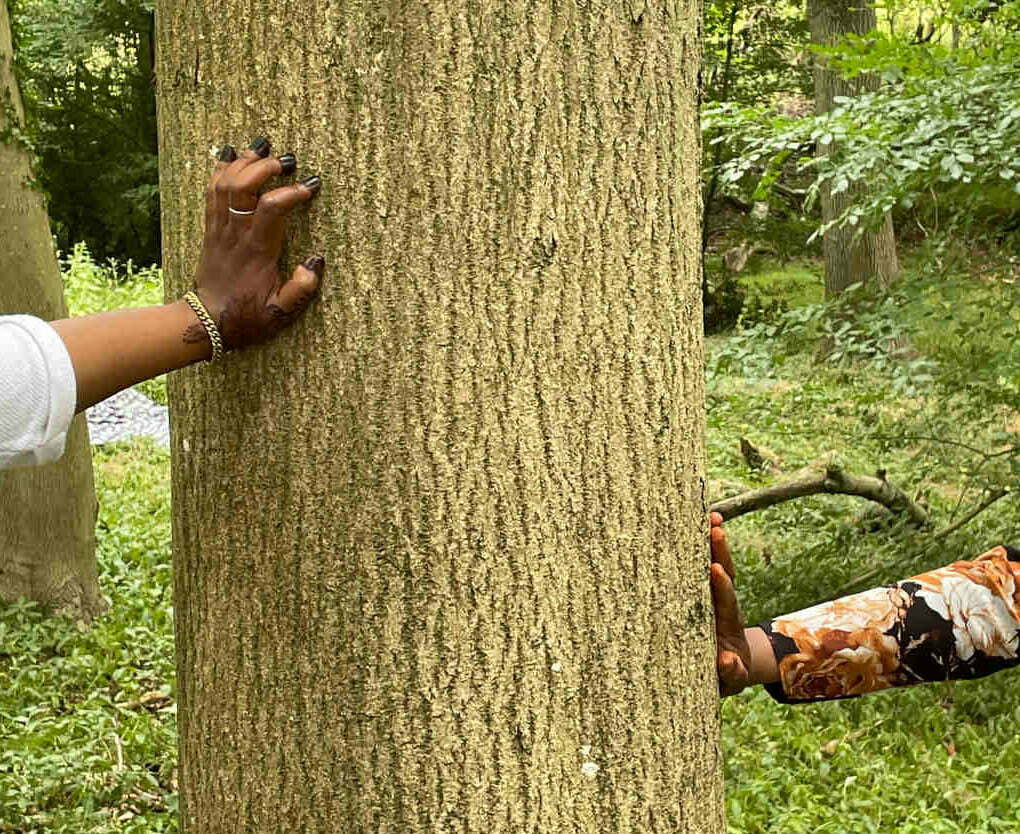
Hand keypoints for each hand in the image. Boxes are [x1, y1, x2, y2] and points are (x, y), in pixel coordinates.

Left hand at [190, 137, 324, 352]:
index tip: (311, 185)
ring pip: (225, 183)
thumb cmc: (248, 317)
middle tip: (287, 160)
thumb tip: (315, 262)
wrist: (208, 321)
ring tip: (263, 147)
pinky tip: (230, 153)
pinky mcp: (211, 228)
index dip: (292, 192)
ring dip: (243, 161)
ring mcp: (220, 229)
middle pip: (243, 186)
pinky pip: (211, 191)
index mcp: (257, 251)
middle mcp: (236, 234)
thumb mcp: (281, 313)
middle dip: (265, 167)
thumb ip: (301, 290)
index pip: (272, 209)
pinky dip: (220, 169)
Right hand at [710, 512, 752, 695]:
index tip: (716, 570)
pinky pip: (706, 566)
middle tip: (716, 529)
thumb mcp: (730, 680)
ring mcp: (718, 598)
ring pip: (719, 566)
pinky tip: (700, 524)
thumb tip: (726, 660)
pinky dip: (704, 546)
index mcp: (729, 626)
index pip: (726, 602)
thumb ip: (730, 673)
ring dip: (716, 543)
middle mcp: (726, 606)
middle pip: (727, 575)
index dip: (722, 586)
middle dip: (722, 552)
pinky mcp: (708, 594)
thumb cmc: (727, 674)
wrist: (733, 667)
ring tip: (712, 517)